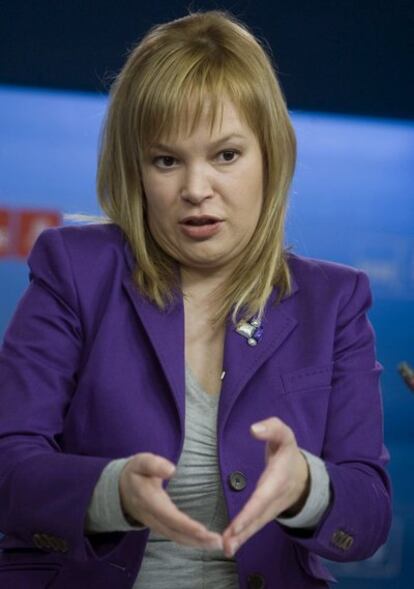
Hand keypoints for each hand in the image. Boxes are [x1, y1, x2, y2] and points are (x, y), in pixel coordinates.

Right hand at [119, 452, 222, 550]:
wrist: (118, 489)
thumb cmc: (134, 473)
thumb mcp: (141, 462)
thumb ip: (155, 464)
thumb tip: (171, 469)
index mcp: (149, 501)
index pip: (169, 516)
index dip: (186, 525)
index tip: (203, 531)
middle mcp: (153, 517)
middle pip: (176, 532)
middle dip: (197, 539)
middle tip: (219, 542)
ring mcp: (156, 524)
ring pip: (177, 538)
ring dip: (197, 543)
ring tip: (217, 544)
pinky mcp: (160, 526)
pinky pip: (176, 537)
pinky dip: (191, 542)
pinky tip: (205, 542)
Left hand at [222, 417, 308, 557]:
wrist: (303, 475)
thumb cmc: (287, 451)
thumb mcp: (284, 434)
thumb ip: (272, 428)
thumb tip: (254, 429)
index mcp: (277, 479)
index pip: (263, 497)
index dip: (251, 511)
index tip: (238, 524)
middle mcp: (273, 498)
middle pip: (258, 516)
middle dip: (243, 530)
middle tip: (226, 544)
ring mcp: (269, 509)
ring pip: (255, 525)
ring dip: (240, 538)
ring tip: (225, 550)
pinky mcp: (263, 513)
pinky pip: (253, 526)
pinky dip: (242, 537)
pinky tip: (228, 547)